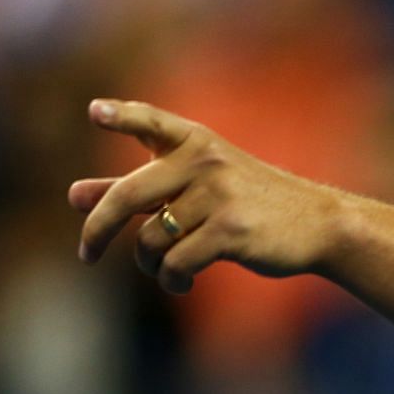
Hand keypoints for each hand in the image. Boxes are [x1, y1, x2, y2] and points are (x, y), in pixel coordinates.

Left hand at [69, 99, 342, 293]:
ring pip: (150, 240)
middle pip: (127, 196)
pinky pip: (176, 262)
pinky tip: (181, 281)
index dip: (124, 116)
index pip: (153, 122)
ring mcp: (218, 195)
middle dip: (98, 230)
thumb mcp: (199, 186)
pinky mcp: (231, 231)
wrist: (318, 224)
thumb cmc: (252, 203)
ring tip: (166, 269)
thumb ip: (140, 188)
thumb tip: (74, 195)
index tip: (96, 112)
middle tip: (86, 254)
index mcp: (197, 142)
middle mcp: (204, 161)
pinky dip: (172, 279)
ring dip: (150, 264)